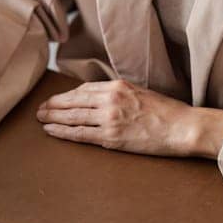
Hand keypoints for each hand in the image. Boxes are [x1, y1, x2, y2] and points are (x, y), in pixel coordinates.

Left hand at [35, 79, 222, 158]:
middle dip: (53, 105)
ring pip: (72, 117)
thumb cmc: (166, 112)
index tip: (56, 100)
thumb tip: (101, 98)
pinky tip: (51, 131)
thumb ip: (119, 94)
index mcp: (117, 86)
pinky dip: (62, 132)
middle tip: (39, 109)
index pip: (83, 89)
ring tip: (40, 119)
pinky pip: (80, 134)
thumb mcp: (140, 92)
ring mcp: (109, 118)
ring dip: (52, 118)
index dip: (66, 96)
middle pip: (72, 101)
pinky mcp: (111, 137)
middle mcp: (110, 99)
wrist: (182, 127)